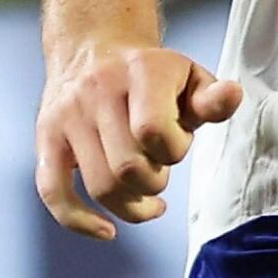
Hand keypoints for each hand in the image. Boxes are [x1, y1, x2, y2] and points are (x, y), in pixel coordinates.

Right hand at [36, 36, 243, 238]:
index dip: (173, 151)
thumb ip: (211, 98)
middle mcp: (97, 90)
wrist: (92, 46)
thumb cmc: (151, 74)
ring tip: (145, 197)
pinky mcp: (46, 137)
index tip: (175, 143)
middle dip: (154, 182)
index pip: (153, 132)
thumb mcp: (189, 76)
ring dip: (131, 205)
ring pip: (101, 187)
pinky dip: (79, 220)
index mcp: (140, 71)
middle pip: (128, 168)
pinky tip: (107, 231)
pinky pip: (53, 191)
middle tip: (159, 168)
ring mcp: (67, 116)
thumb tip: (231, 96)